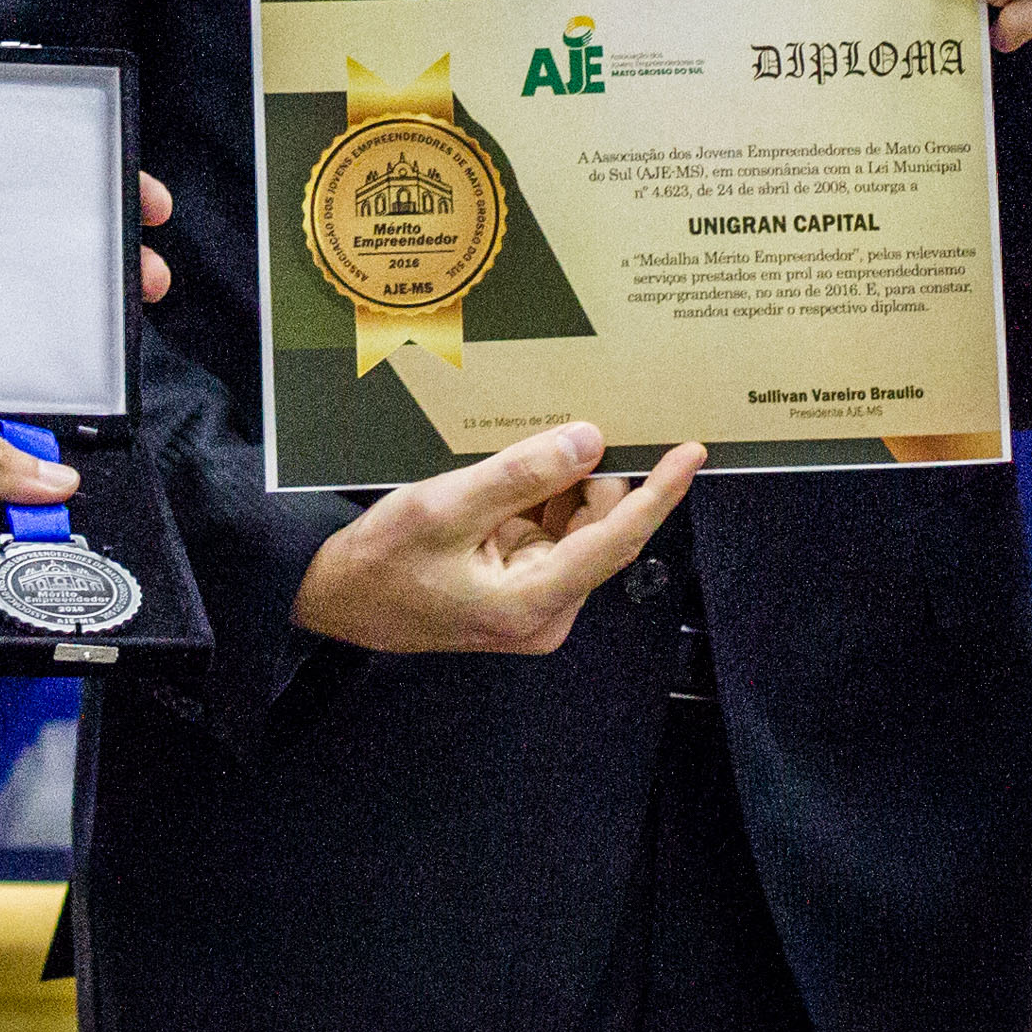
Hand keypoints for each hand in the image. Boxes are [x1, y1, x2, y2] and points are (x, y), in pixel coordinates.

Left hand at [0, 162, 176, 387]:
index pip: (46, 186)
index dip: (101, 185)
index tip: (138, 193)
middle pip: (67, 254)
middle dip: (120, 259)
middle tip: (149, 270)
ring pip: (49, 316)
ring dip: (94, 325)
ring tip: (125, 329)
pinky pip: (1, 377)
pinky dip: (34, 389)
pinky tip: (61, 397)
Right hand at [290, 423, 704, 653]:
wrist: (339, 601)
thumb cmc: (383, 562)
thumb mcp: (446, 507)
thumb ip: (521, 476)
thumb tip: (588, 442)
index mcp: (534, 602)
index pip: (616, 539)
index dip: (659, 492)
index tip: (691, 452)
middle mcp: (548, 611)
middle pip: (599, 528)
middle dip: (591, 475)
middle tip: (571, 420)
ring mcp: (537, 603)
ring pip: (577, 527)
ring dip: (562, 486)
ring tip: (528, 448)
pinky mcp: (524, 590)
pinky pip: (552, 534)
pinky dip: (544, 500)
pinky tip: (517, 474)